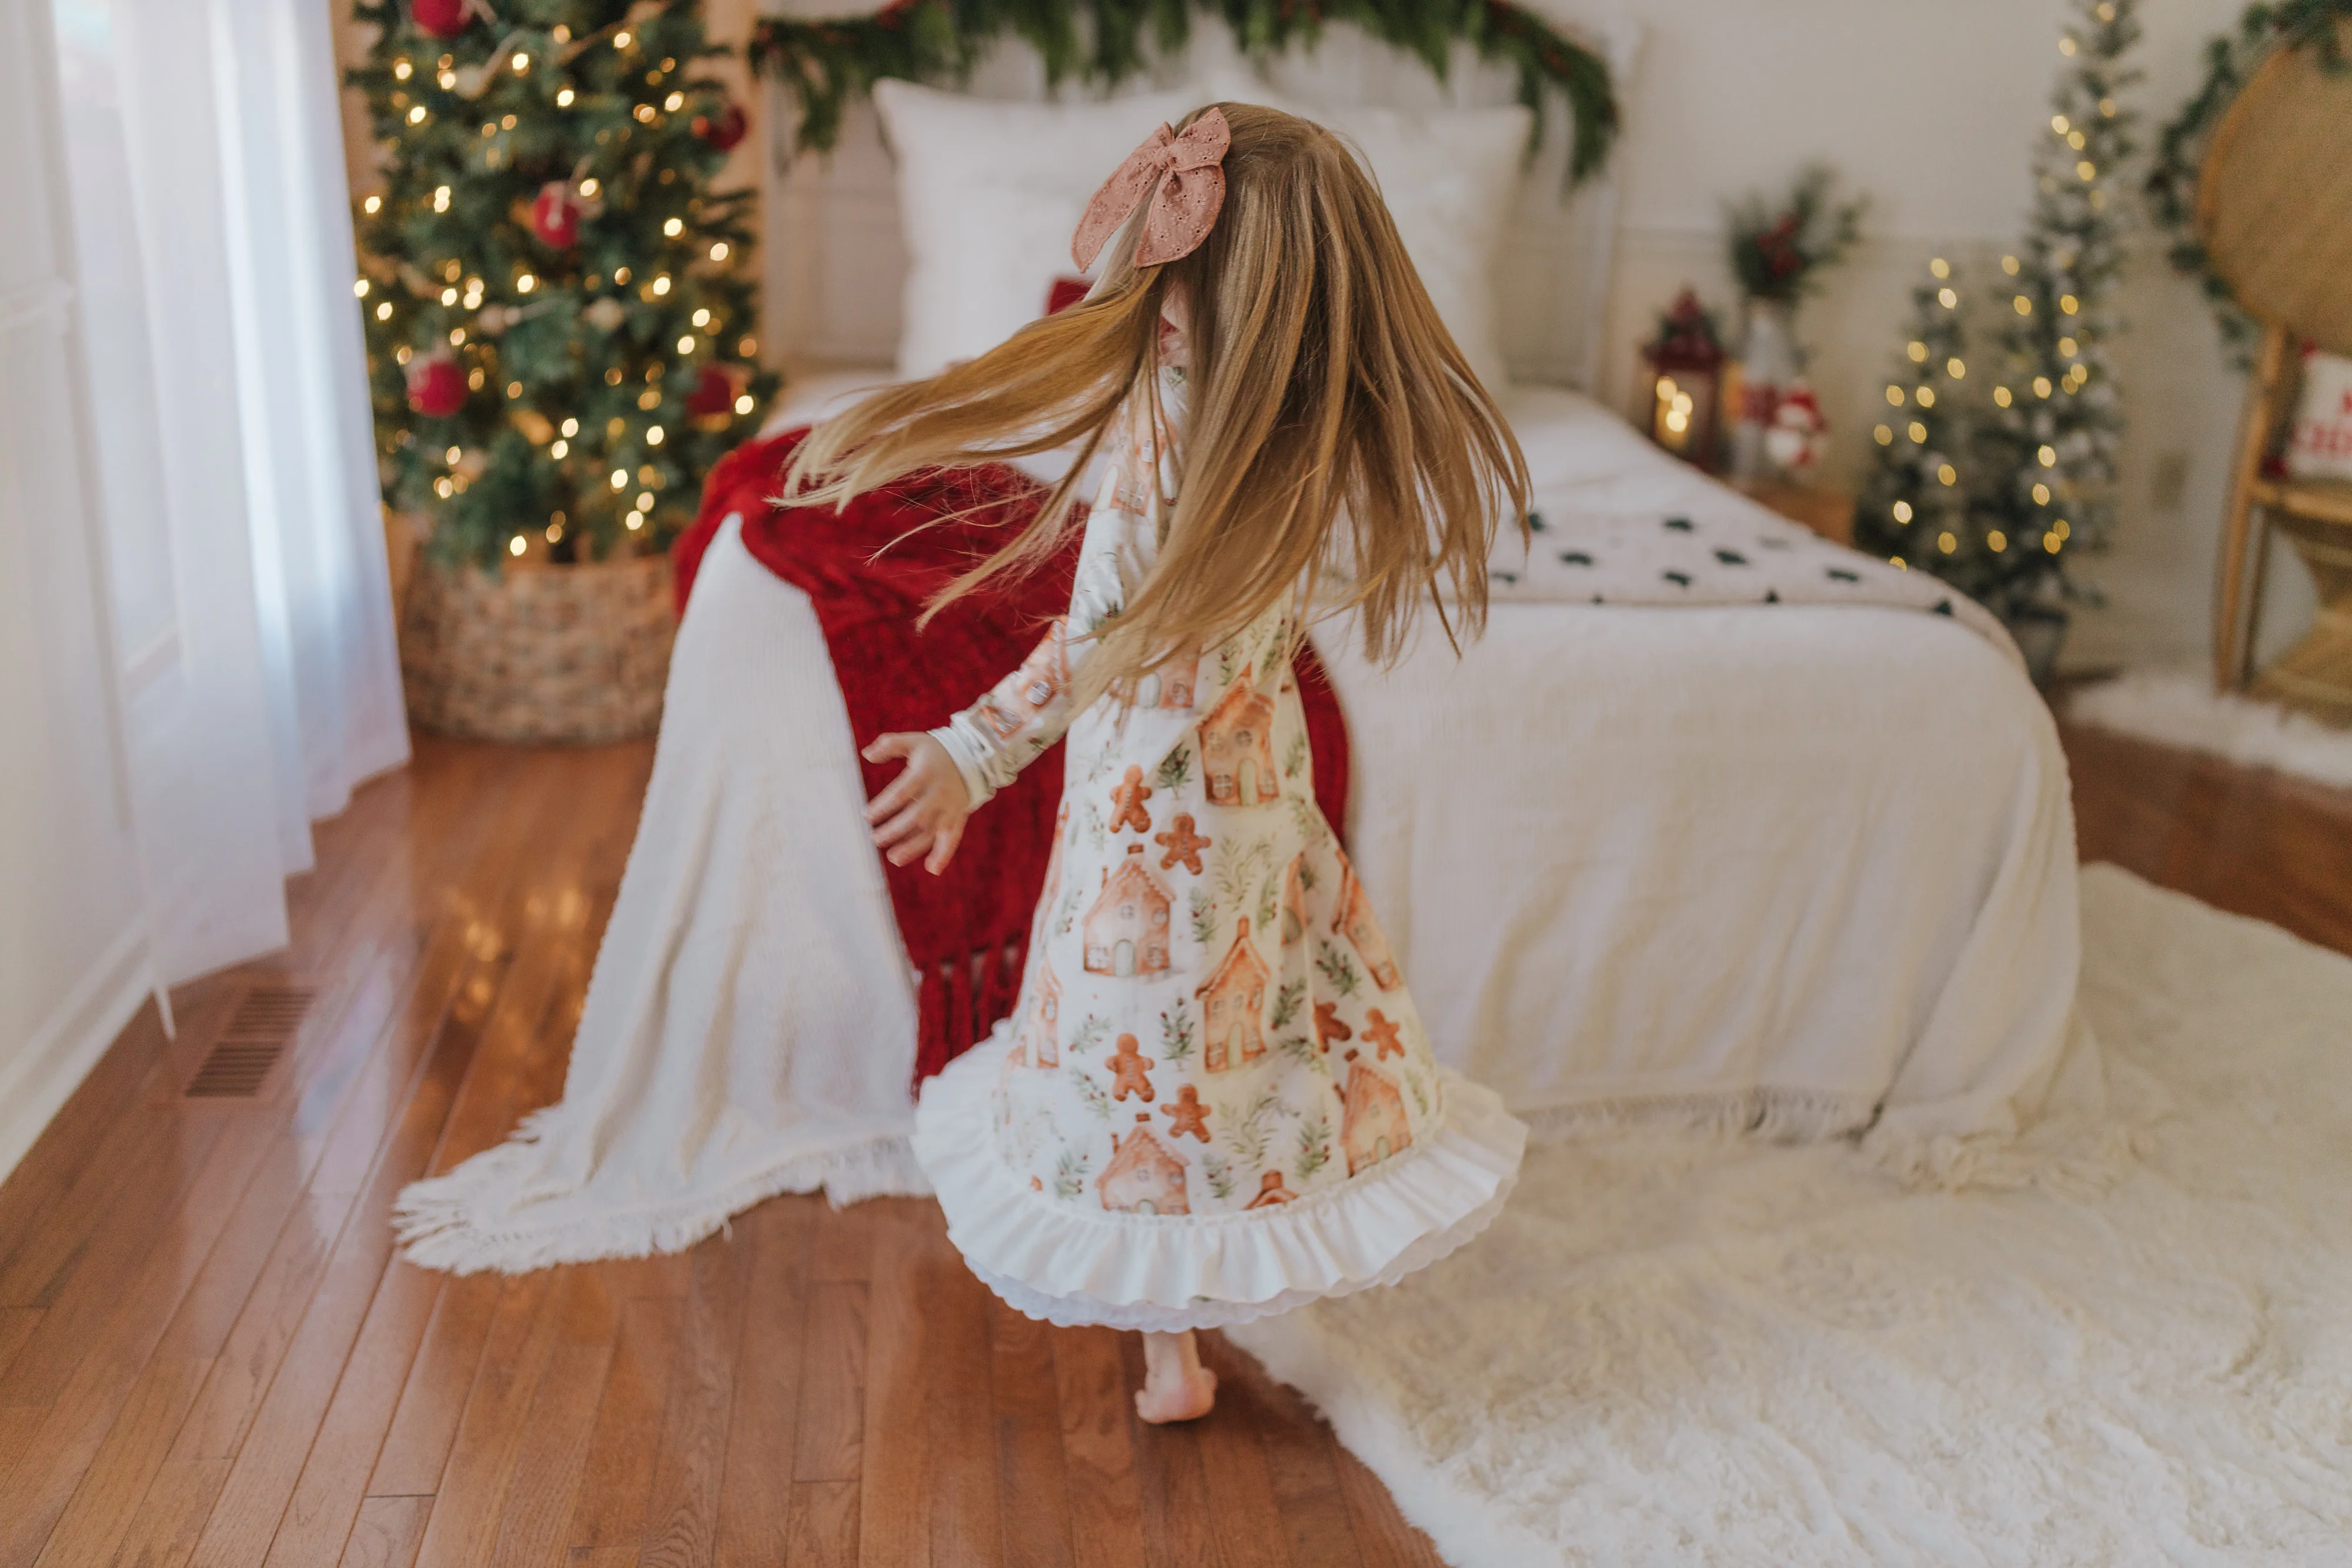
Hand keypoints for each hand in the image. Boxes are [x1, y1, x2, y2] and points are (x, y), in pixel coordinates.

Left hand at [862, 732, 971, 874]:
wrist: (974, 757)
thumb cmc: (936, 750)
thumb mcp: (914, 741)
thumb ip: (889, 744)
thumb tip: (866, 755)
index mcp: (925, 773)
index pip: (901, 793)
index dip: (883, 806)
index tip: (867, 815)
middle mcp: (939, 792)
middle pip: (915, 816)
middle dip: (894, 830)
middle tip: (875, 839)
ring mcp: (950, 807)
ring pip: (931, 831)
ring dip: (913, 847)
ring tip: (893, 858)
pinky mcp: (958, 817)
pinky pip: (952, 838)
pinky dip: (944, 854)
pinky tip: (931, 869)